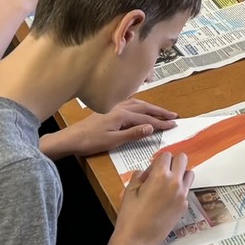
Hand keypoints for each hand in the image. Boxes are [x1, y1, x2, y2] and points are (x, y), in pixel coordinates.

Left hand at [46, 98, 177, 158]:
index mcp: (122, 115)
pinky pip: (130, 103)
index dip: (161, 122)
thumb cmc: (90, 142)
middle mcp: (120, 107)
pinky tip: (141, 107)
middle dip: (160, 111)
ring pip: (138, 104)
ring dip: (151, 107)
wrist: (70, 138)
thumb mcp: (113, 141)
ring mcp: (114, 107)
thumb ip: (133, 134)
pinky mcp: (110, 109)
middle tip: (174, 115)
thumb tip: (151, 126)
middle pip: (145, 107)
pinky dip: (140, 104)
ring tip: (162, 112)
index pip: (146, 118)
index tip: (174, 124)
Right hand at [115, 151, 193, 244]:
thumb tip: (146, 173)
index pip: (166, 155)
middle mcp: (175, 183)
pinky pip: (186, 190)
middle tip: (160, 174)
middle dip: (172, 163)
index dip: (156, 162)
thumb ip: (139, 176)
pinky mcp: (184, 206)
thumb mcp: (129, 191)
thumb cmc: (130, 216)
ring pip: (189, 173)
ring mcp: (182, 195)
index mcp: (160, 176)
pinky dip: (179, 190)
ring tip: (166, 185)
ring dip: (179, 174)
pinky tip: (166, 200)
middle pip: (182, 159)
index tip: (150, 173)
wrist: (137, 241)